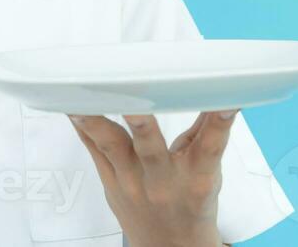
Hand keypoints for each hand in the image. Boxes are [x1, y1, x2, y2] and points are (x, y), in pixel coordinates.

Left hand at [68, 110, 237, 246]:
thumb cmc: (192, 206)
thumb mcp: (210, 172)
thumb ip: (208, 132)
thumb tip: (216, 91)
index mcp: (196, 177)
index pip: (210, 146)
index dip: (219, 122)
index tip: (226, 101)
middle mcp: (162, 181)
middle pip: (151, 149)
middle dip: (140, 122)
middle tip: (132, 97)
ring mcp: (132, 184)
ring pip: (111, 148)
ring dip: (96, 122)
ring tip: (80, 96)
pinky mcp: (111, 184)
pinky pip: (93, 150)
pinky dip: (83, 126)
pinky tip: (71, 104)